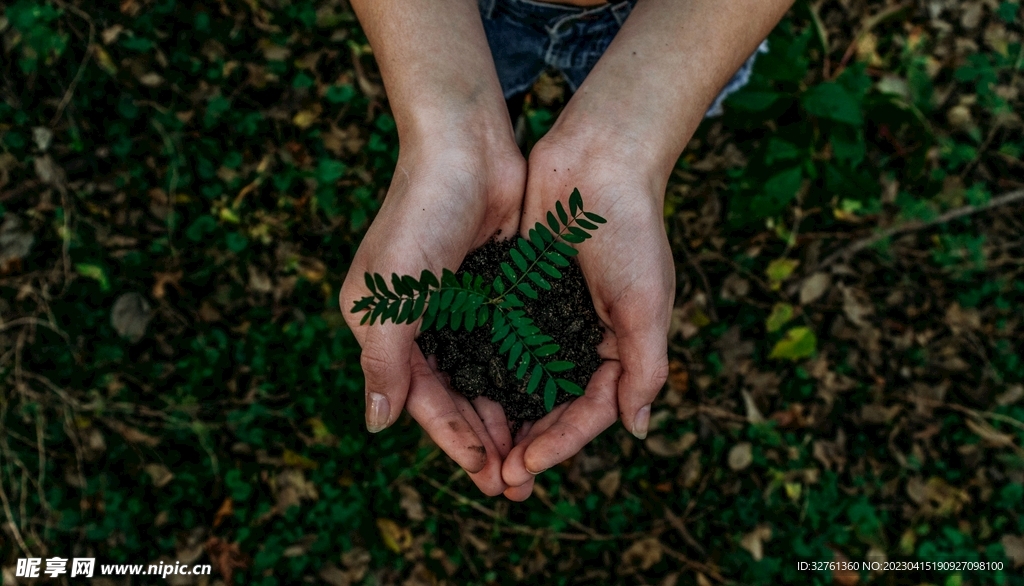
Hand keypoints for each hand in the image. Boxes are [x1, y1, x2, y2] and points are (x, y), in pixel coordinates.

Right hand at [340, 132, 524, 495]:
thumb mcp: (392, 294)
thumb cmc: (421, 215)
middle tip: (516, 483)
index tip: (487, 476)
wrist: (466, 146)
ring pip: (484, 377)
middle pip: (454, 396)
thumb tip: (377, 425)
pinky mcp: (493, 290)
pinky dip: (523, 376)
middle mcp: (419, 323)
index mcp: (385, 327)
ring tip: (533, 456)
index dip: (454, 440)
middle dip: (484, 440)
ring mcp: (458, 307)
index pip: (422, 399)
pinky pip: (507, 346)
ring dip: (506, 416)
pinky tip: (546, 403)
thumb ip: (384, 361)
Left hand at [501, 135, 674, 499]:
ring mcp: (548, 317)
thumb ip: (645, 368)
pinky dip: (484, 370)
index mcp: (619, 347)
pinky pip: (499, 342)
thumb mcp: (647, 303)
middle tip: (497, 479)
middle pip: (552, 406)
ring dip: (502, 417)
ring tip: (477, 451)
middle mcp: (582, 339)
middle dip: (527, 443)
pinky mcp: (518, 293)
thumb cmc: (631, 230)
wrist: (598, 160)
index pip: (589, 411)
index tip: (526, 467)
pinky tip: (460, 394)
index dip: (560, 443)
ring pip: (521, 381)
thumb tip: (637, 430)